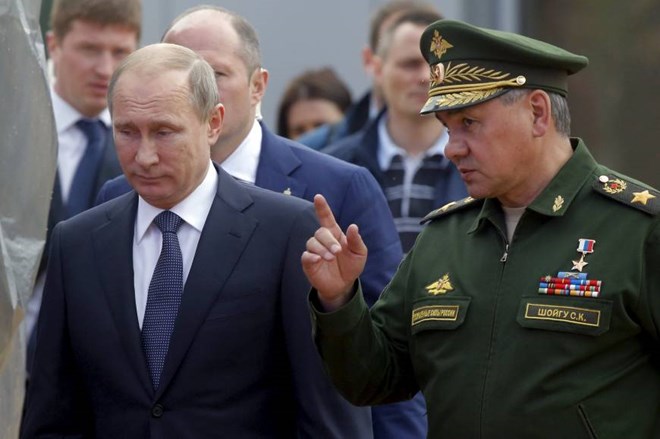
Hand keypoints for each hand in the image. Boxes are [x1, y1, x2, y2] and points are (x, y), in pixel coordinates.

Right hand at [301, 194, 367, 310]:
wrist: (344, 285)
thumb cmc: (351, 266)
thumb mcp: (359, 253)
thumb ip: (356, 240)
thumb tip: (353, 226)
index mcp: (335, 233)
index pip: (326, 217)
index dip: (322, 207)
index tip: (318, 197)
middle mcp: (323, 240)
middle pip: (320, 232)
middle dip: (329, 241)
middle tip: (337, 252)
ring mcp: (314, 251)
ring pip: (312, 242)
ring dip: (322, 249)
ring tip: (331, 258)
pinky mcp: (309, 263)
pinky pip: (306, 255)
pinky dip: (311, 256)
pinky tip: (318, 259)